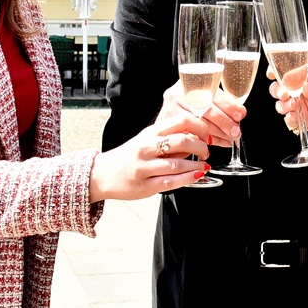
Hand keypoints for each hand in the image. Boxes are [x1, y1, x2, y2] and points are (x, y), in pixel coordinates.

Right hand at [89, 114, 211, 200]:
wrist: (101, 174)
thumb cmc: (127, 156)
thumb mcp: (145, 140)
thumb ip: (167, 138)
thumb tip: (195, 139)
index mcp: (149, 133)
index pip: (181, 121)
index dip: (200, 127)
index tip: (206, 135)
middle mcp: (146, 147)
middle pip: (182, 141)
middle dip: (201, 147)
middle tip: (206, 152)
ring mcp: (144, 167)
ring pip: (178, 164)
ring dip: (197, 165)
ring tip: (204, 166)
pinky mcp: (145, 186)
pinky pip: (171, 182)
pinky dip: (188, 179)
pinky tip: (196, 176)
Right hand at [156, 79, 244, 146]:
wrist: (165, 124)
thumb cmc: (189, 107)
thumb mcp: (203, 98)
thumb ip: (219, 102)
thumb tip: (240, 113)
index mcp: (189, 81)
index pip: (211, 92)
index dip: (228, 104)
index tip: (240, 114)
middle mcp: (177, 93)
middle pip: (205, 109)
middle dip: (224, 122)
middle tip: (236, 131)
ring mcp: (170, 109)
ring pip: (199, 123)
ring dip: (219, 133)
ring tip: (230, 138)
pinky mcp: (167, 127)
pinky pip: (192, 135)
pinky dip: (209, 140)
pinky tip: (219, 142)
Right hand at [267, 65, 307, 135]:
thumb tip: (305, 87)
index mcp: (304, 78)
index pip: (286, 72)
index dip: (276, 72)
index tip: (272, 74)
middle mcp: (298, 91)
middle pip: (278, 89)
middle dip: (277, 91)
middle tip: (284, 94)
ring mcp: (299, 105)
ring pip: (281, 104)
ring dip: (282, 105)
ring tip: (292, 105)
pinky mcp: (302, 119)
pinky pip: (289, 120)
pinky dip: (289, 119)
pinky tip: (295, 117)